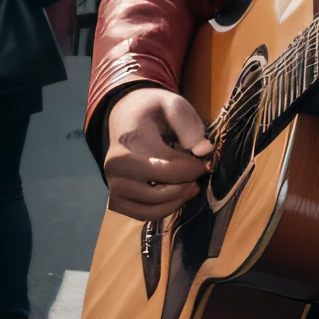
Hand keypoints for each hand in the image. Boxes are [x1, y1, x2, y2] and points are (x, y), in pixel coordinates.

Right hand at [104, 87, 212, 221]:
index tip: (205, 163)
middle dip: (186, 186)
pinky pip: (142, 215)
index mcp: (130, 143)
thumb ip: (188, 125)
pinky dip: (163, 210)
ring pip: (151, 209)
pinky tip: (176, 196)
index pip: (169, 169)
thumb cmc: (152, 110)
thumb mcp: (171, 104)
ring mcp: (113, 186)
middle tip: (199, 176)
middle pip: (159, 192)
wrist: (125, 116)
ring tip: (190, 187)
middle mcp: (116, 168)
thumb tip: (204, 150)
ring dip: (176, 201)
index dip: (194, 169)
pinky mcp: (115, 199)